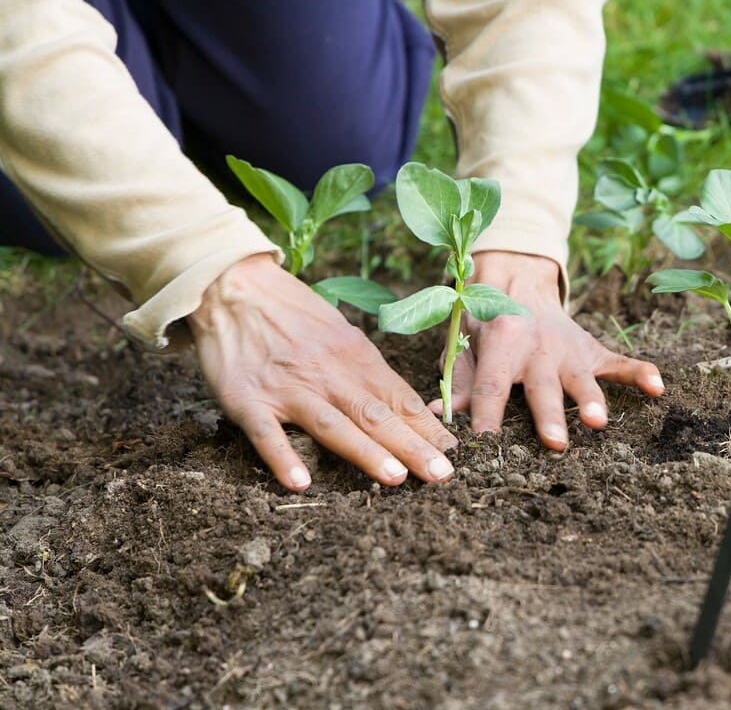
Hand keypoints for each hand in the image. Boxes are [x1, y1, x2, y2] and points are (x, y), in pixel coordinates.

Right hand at [187, 253, 457, 490]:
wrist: (234, 287)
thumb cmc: (294, 314)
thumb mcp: (341, 335)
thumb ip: (369, 371)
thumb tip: (408, 407)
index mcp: (355, 357)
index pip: (400, 398)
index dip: (428, 428)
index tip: (455, 454)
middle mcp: (328, 373)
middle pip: (376, 414)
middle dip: (413, 446)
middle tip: (442, 474)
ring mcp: (288, 388)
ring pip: (332, 424)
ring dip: (365, 451)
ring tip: (395, 477)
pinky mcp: (248, 400)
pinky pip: (267, 433)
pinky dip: (283, 458)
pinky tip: (300, 484)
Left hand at [429, 251, 664, 448]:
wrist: (517, 279)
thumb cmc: (484, 322)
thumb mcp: (462, 343)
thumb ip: (457, 379)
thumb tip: (444, 416)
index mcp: (501, 345)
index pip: (491, 385)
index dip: (486, 415)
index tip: (484, 446)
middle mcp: (537, 348)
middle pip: (542, 387)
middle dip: (550, 415)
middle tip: (555, 443)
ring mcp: (568, 349)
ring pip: (581, 378)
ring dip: (591, 399)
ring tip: (598, 422)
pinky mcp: (591, 350)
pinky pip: (619, 362)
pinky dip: (640, 373)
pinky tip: (658, 387)